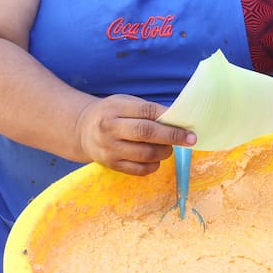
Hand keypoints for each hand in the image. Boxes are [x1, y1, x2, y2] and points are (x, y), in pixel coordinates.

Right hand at [73, 94, 191, 175]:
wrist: (83, 130)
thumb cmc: (111, 113)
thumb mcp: (124, 103)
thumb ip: (147, 110)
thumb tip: (177, 120)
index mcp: (115, 109)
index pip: (147, 111)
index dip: (168, 118)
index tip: (187, 125)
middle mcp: (110, 129)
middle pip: (146, 133)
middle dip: (172, 137)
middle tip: (190, 139)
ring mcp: (110, 149)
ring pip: (145, 154)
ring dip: (165, 152)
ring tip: (169, 147)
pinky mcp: (112, 165)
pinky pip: (139, 170)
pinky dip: (154, 165)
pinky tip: (156, 158)